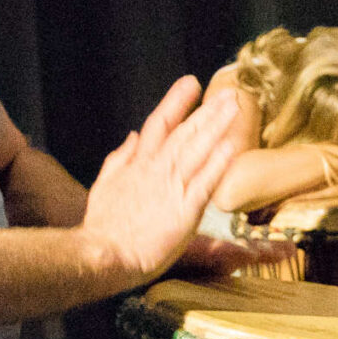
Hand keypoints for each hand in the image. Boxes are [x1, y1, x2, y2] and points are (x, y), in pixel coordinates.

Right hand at [81, 77, 250, 286]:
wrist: (102, 255)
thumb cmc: (104, 227)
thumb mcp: (105, 185)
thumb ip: (121, 158)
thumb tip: (133, 135)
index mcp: (139, 164)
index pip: (160, 124)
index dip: (176, 102)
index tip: (191, 83)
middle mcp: (157, 170)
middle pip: (185, 133)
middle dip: (207, 111)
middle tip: (229, 91)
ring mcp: (172, 188)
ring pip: (198, 150)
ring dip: (217, 126)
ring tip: (235, 107)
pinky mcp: (185, 211)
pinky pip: (205, 182)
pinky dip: (218, 163)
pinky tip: (232, 146)